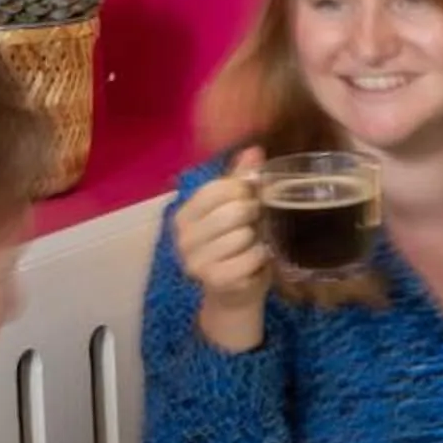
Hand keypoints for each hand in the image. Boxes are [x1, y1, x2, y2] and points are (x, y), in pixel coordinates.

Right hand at [173, 148, 268, 350]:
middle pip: (232, 210)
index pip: (217, 187)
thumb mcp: (236, 209)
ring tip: (253, 244)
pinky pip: (249, 258)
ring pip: (242, 235)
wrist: (234, 292)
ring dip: (258, 239)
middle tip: (256, 224)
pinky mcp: (213, 279)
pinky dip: (259, 257)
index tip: (253, 198)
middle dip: (253, 215)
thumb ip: (241, 179)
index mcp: (184, 213)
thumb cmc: (236, 246)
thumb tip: (254, 150)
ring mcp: (194, 260)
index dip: (244, 190)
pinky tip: (255, 260)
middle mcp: (182, 236)